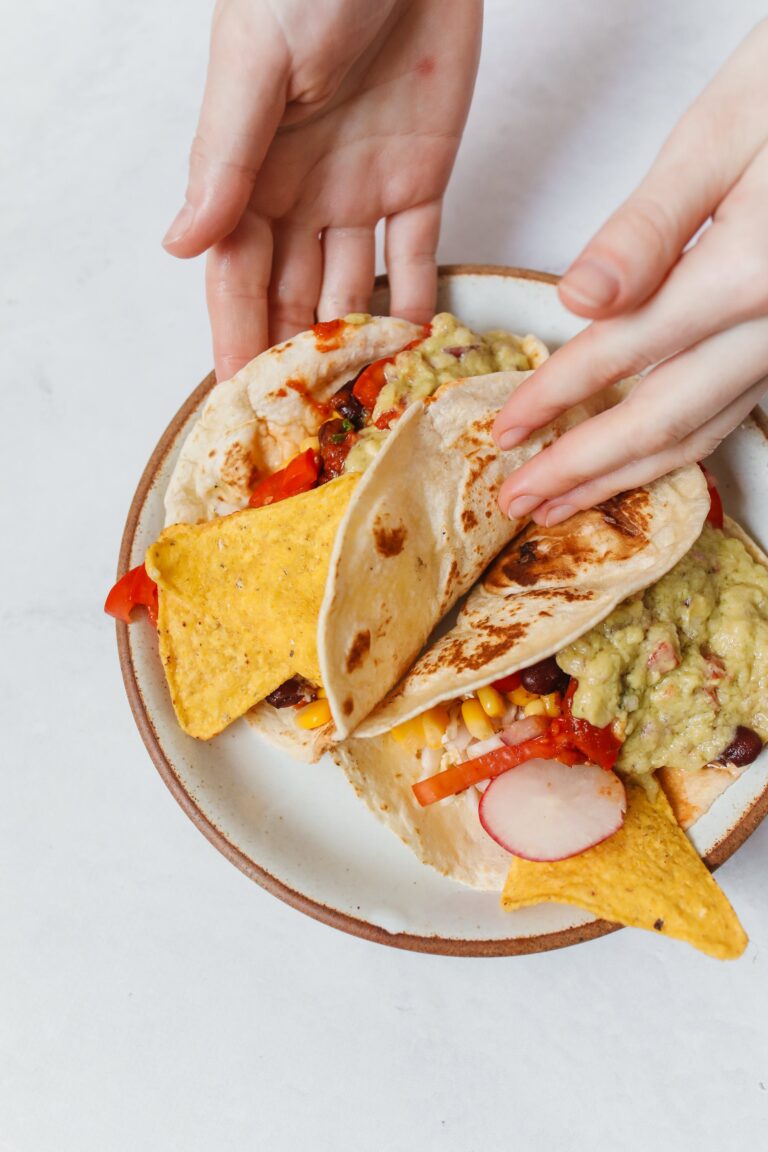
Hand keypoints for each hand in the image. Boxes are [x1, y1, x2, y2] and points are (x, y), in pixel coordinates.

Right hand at [163, 0, 481, 380]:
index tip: (240, 401)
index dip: (237, 337)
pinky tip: (413, 353)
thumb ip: (225, 157)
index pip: (236, 276)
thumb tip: (180, 245)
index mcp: (251, 171)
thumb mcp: (258, 64)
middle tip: (302, 426)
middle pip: (290, 295)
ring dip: (354, 348)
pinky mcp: (420, 178)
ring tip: (361, 410)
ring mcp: (361, 191)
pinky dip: (416, 304)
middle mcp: (301, 193)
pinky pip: (417, 256)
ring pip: (351, 288)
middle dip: (294, 360)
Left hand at [493, 19, 767, 526]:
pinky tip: (635, 462)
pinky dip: (674, 448)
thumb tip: (578, 300)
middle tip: (516, 499)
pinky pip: (729, 414)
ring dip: (623, 475)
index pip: (624, 351)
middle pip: (662, 419)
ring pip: (699, 432)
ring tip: (560, 503)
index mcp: (747, 272)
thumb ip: (646, 228)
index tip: (504, 429)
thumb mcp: (717, 135)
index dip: (556, 397)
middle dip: (581, 468)